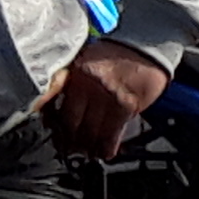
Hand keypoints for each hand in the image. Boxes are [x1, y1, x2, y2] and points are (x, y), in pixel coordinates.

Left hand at [50, 37, 169, 157]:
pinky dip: (106, 146)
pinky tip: (103, 153)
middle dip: (67, 140)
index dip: (53, 124)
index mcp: (73, 73)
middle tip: (67, 148)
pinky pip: (112, 133)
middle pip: (70, 123)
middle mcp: (87, 86)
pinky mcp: (126, 106)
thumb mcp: (85, 62)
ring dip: (86, 147)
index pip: (55, 106)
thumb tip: (60, 108)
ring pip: (90, 132)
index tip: (53, 132)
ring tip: (85, 153)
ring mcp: (106, 97)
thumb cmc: (115, 54)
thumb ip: (73, 83)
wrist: (146, 46)